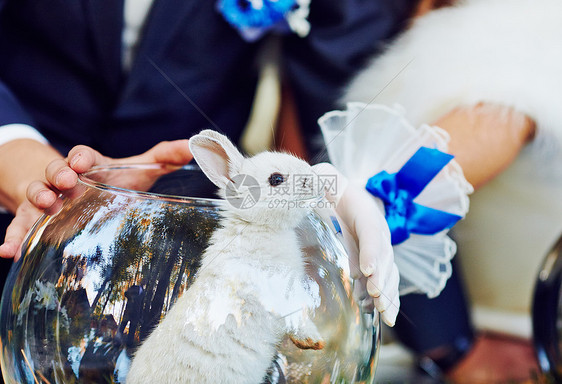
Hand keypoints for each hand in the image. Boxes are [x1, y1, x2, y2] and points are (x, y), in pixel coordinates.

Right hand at [0, 140, 192, 259]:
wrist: (82, 188)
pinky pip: (21, 227)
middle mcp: (65, 178)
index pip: (82, 155)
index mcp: (89, 164)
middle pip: (56, 171)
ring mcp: (49, 198)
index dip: (80, 156)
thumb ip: (163, 158)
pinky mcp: (37, 220)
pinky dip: (13, 238)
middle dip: (58, 173)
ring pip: (36, 194)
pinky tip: (7, 252)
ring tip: (44, 204)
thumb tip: (191, 147)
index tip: (81, 160)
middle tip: (65, 179)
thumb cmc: (113, 178)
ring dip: (38, 197)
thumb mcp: (138, 169)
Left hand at [312, 163, 399, 326]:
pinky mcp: (374, 258)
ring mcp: (379, 245)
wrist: (342, 191)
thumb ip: (314, 182)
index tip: (367, 271)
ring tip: (384, 313)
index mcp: (364, 210)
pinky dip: (383, 295)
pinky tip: (378, 312)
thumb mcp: (321, 179)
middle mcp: (377, 229)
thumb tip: (303, 182)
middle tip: (378, 299)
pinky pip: (383, 278)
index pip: (371, 232)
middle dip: (383, 279)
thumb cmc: (328, 185)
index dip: (371, 252)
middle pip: (384, 256)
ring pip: (389, 270)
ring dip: (388, 292)